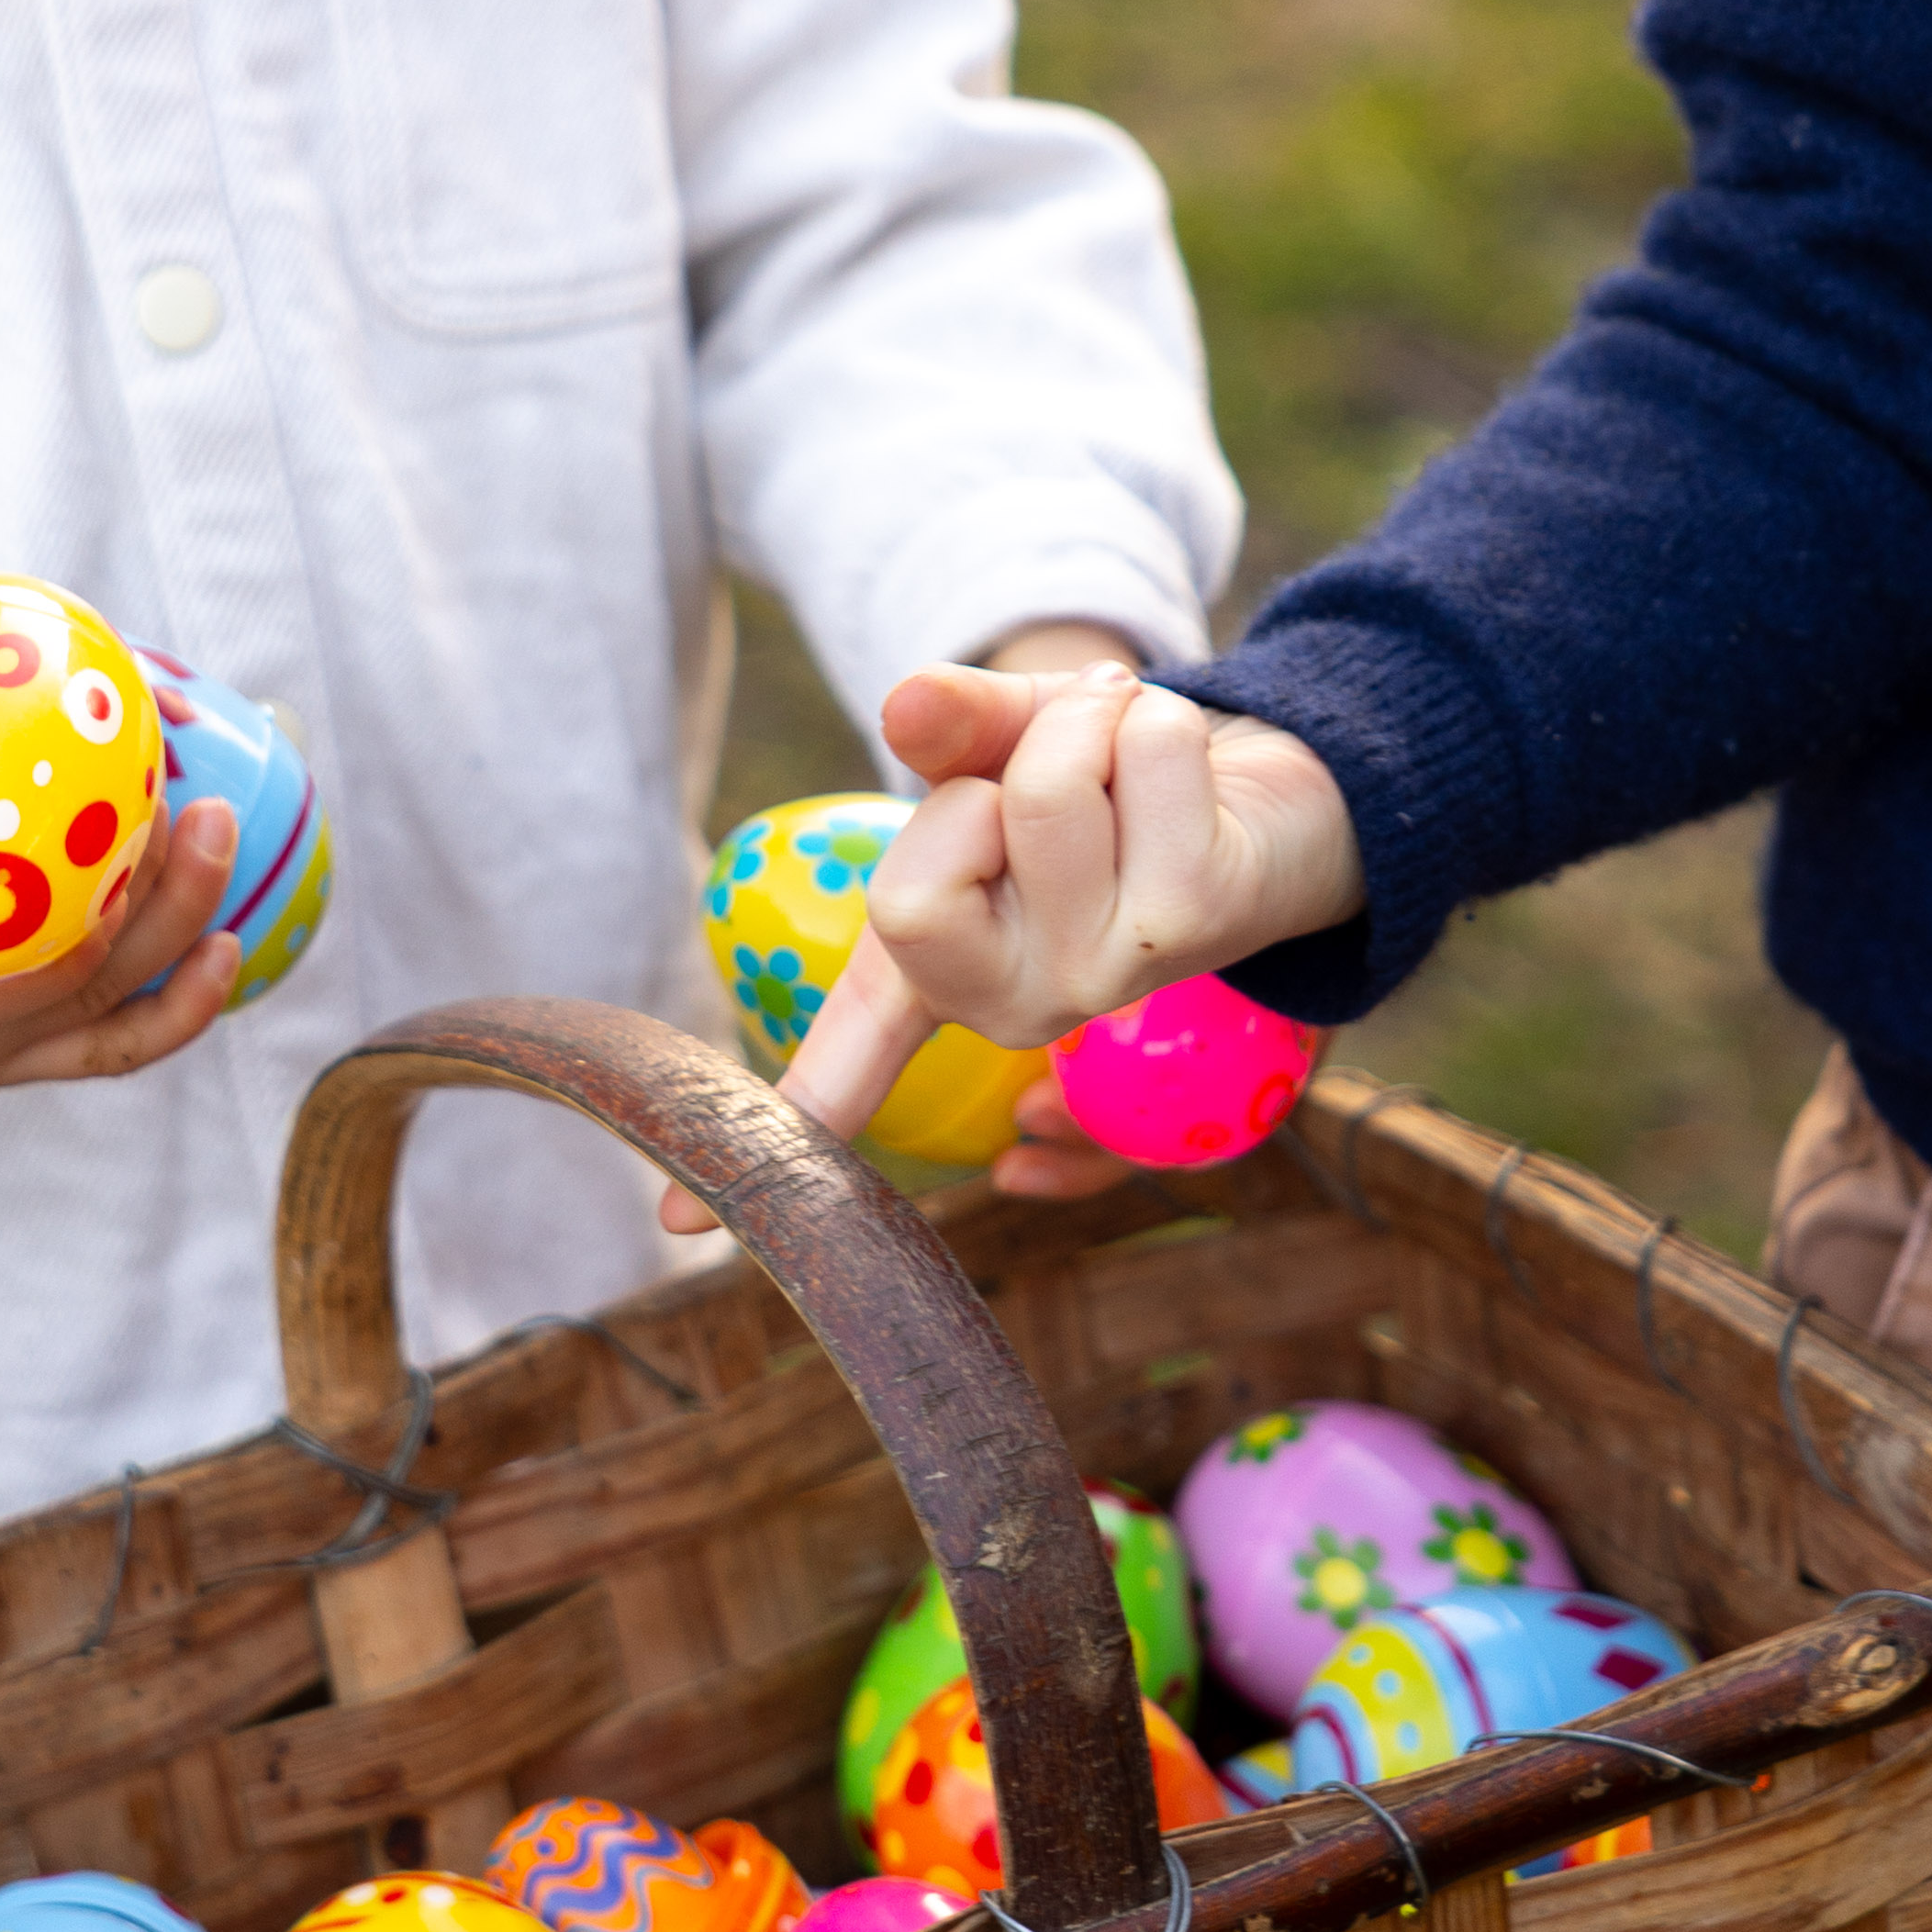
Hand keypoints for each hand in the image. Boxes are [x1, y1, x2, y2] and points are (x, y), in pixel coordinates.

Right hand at [0, 669, 245, 1084]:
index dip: (50, 955)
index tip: (114, 858)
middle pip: (58, 1003)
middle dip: (149, 921)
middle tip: (200, 814)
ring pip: (98, 1020)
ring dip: (177, 943)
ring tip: (222, 842)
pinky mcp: (25, 1054)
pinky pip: (113, 1045)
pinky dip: (178, 1007)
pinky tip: (229, 942)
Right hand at [667, 657, 1357, 1218]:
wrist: (1252, 792)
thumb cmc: (1098, 778)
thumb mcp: (998, 741)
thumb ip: (951, 722)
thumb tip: (906, 705)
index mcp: (941, 975)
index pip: (839, 1061)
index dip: (770, 1125)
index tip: (678, 1226)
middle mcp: (1017, 1006)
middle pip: (911, 889)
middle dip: (968, 790)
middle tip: (1041, 769)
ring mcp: (1103, 982)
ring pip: (1043, 798)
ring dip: (1084, 724)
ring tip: (1115, 748)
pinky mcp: (1192, 926)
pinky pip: (1140, 760)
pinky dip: (1150, 722)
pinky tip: (1179, 769)